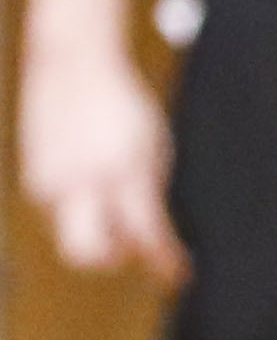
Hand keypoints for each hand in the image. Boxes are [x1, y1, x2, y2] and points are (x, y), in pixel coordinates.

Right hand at [19, 45, 184, 284]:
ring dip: (99, 231)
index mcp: (125, 171)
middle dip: (113, 259)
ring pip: (74, 235)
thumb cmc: (123, 107)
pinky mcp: (34, 183)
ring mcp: (52, 184)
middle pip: (89, 253)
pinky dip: (81, 210)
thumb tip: (147, 236)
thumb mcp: (152, 146)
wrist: (73, 66)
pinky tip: (92, 183)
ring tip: (117, 200)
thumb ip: (148, 191)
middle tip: (137, 250)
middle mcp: (85, 182)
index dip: (164, 259)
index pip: (146, 232)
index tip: (179, 274)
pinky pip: (61, 214)